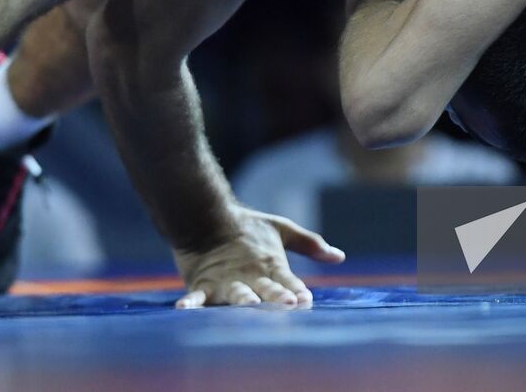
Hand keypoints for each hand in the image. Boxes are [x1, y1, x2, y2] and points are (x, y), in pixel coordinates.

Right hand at [172, 206, 345, 308]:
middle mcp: (251, 276)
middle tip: (287, 303)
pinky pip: (197, 295)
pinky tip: (185, 308)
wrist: (208, 217)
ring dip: (243, 299)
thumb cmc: (248, 227)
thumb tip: (340, 257)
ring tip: (250, 304)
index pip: (287, 280)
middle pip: (265, 288)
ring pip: (236, 292)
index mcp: (271, 264)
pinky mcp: (204, 284)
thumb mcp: (281, 229)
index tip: (306, 300)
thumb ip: (310, 244)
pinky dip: (191, 302)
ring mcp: (227, 281)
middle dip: (276, 296)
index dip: (296, 290)